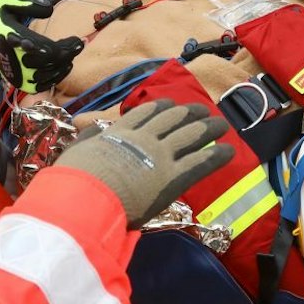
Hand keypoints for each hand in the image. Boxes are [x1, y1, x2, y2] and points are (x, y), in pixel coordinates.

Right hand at [0, 0, 85, 92]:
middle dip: (65, 56)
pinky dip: (51, 79)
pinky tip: (63, 69)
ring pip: (40, 78)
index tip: (77, 40)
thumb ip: (26, 1)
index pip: (40, 48)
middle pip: (43, 64)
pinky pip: (34, 86)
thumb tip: (50, 9)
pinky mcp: (11, 78)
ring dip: (60, 69)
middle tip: (78, 46)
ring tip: (72, 57)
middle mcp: (6, 56)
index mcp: (4, 33)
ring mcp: (8, 69)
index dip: (62, 47)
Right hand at [53, 100, 231, 226]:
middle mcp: (144, 139)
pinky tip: (229, 151)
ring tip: (221, 125)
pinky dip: (217, 155)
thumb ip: (87, 140)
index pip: (145, 113)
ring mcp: (161, 156)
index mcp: (120, 133)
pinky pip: (201, 161)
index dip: (161, 107)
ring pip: (191, 135)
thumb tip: (92, 129)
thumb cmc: (74, 182)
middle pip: (173, 119)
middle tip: (203, 111)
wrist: (86, 200)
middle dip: (190, 114)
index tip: (170, 104)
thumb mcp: (74, 153)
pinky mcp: (174, 177)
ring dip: (209, 129)